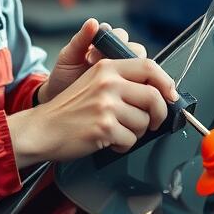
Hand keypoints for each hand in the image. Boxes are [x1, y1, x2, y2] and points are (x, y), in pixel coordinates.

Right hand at [8, 56, 178, 165]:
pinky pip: (130, 141)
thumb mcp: (93, 82)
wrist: (42, 129)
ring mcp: (106, 105)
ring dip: (136, 133)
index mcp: (107, 68)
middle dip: (159, 114)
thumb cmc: (69, 110)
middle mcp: (108, 83)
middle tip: (153, 122)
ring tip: (118, 132)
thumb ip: (122, 81)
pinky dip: (123, 146)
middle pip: (154, 96)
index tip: (170, 95)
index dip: (166, 82)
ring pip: (143, 122)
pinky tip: (109, 142)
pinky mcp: (104, 128)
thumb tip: (158, 91)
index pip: (149, 66)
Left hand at [37, 18, 148, 103]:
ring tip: (107, 80)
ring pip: (140, 67)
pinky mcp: (128, 88)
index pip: (121, 35)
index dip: (113, 40)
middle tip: (102, 67)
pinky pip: (138, 84)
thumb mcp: (68, 57)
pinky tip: (119, 90)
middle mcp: (118, 56)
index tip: (95, 52)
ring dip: (128, 72)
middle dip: (123, 55)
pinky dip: (133, 85)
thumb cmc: (64, 76)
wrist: (62, 100)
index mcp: (106, 43)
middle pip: (136, 50)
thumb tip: (93, 21)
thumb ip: (80, 39)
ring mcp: (125, 72)